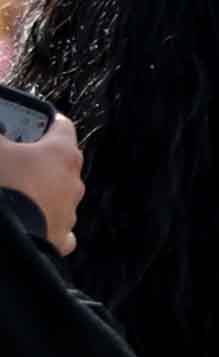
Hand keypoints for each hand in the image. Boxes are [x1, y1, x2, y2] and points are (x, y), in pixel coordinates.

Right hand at [0, 113, 81, 251]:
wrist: (7, 237)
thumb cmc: (3, 184)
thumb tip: (0, 118)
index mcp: (62, 154)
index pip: (62, 126)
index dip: (46, 120)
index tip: (33, 119)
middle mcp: (73, 182)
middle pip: (60, 161)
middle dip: (38, 158)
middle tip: (14, 156)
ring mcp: (69, 212)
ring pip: (58, 193)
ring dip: (40, 189)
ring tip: (14, 188)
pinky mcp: (60, 237)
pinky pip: (55, 224)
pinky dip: (43, 219)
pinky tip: (27, 217)